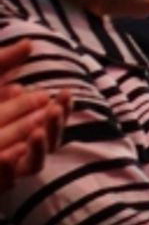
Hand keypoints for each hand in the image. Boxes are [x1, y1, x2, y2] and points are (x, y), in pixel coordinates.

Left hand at [0, 39, 68, 190]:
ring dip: (38, 149)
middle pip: (45, 140)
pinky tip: (7, 156)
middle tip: (54, 108)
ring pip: (32, 163)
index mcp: (14, 122)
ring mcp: (3, 164)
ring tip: (36, 132)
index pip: (47, 118)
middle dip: (54, 125)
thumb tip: (30, 43)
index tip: (66, 92)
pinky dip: (7, 171)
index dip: (60, 107)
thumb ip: (4, 62)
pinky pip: (4, 181)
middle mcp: (12, 145)